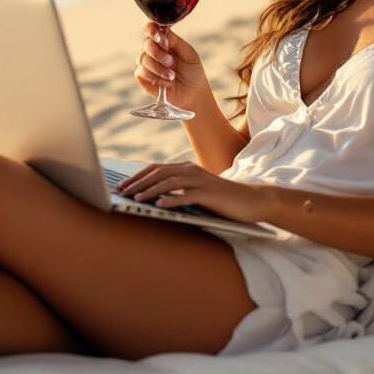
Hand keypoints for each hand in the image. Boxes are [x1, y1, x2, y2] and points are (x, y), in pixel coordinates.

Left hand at [115, 161, 267, 223]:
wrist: (250, 200)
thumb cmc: (221, 199)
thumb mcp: (196, 191)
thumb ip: (179, 190)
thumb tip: (154, 196)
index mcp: (187, 168)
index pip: (156, 168)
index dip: (138, 176)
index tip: (123, 185)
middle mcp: (192, 170)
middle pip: (159, 172)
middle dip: (139, 182)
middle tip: (123, 192)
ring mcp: (201, 181)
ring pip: (170, 182)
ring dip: (151, 190)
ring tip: (136, 199)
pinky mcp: (210, 194)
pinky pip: (187, 195)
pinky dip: (172, 199)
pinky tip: (160, 206)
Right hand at [134, 21, 208, 111]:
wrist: (192, 93)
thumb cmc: (192, 71)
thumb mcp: (188, 53)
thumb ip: (175, 40)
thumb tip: (162, 30)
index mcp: (163, 41)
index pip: (150, 29)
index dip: (151, 30)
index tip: (160, 38)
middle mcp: (153, 51)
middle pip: (146, 43)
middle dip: (158, 53)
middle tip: (171, 62)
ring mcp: (147, 64)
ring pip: (143, 59)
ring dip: (159, 68)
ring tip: (172, 76)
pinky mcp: (143, 77)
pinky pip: (141, 72)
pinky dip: (155, 77)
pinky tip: (166, 83)